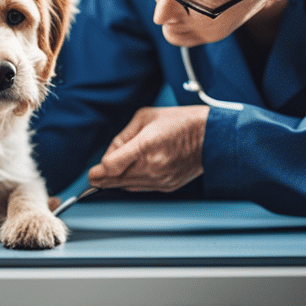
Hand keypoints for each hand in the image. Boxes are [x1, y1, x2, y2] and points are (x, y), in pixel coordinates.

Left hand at [88, 105, 209, 191]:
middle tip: (93, 177)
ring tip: (108, 176)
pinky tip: (128, 176)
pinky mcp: (167, 186)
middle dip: (101, 179)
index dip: (98, 170)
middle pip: (115, 181)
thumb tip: (110, 154)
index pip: (111, 167)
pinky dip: (132, 184)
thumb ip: (123, 136)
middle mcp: (152, 166)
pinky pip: (141, 189)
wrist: (212, 137)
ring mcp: (160, 179)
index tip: (92, 171)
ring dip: (115, 182)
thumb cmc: (181, 122)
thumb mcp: (145, 117)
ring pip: (127, 187)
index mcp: (145, 146)